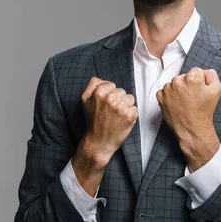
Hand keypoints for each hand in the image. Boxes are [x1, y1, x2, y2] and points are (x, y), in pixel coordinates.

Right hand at [72, 77, 137, 195]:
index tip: (106, 104)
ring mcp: (121, 107)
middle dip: (118, 99)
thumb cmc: (93, 121)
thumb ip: (92, 85)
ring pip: (130, 98)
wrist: (99, 142)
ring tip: (117, 116)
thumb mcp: (85, 100)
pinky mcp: (130, 116)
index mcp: (99, 93)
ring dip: (126, 106)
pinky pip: (135, 108)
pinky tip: (123, 121)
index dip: (110, 94)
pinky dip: (131, 115)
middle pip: (122, 91)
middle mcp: (111, 98)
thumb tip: (102, 79)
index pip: (112, 85)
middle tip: (111, 111)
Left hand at [156, 67, 220, 169]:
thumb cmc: (203, 112)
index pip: (196, 71)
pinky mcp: (161, 97)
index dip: (200, 81)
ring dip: (179, 90)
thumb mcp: (217, 90)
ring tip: (185, 102)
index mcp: (191, 78)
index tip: (199, 91)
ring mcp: (168, 89)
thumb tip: (205, 72)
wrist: (192, 129)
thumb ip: (212, 75)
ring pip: (174, 84)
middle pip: (184, 77)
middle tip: (193, 98)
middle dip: (188, 85)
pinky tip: (177, 103)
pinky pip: (165, 91)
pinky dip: (170, 96)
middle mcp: (178, 81)